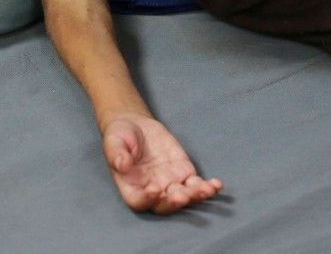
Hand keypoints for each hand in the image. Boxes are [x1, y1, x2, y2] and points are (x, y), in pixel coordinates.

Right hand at [102, 114, 222, 213]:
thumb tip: (121, 164)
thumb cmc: (120, 136)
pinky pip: (196, 184)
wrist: (135, 125)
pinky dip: (207, 186)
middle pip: (164, 205)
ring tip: (206, 190)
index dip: (147, 199)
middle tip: (182, 196)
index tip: (154, 189)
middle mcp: (152, 191)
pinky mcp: (184, 173)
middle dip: (175, 202)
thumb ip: (116, 154)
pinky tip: (216, 185)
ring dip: (195, 196)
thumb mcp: (113, 141)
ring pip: (184, 196)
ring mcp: (170, 183)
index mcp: (131, 187)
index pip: (139, 201)